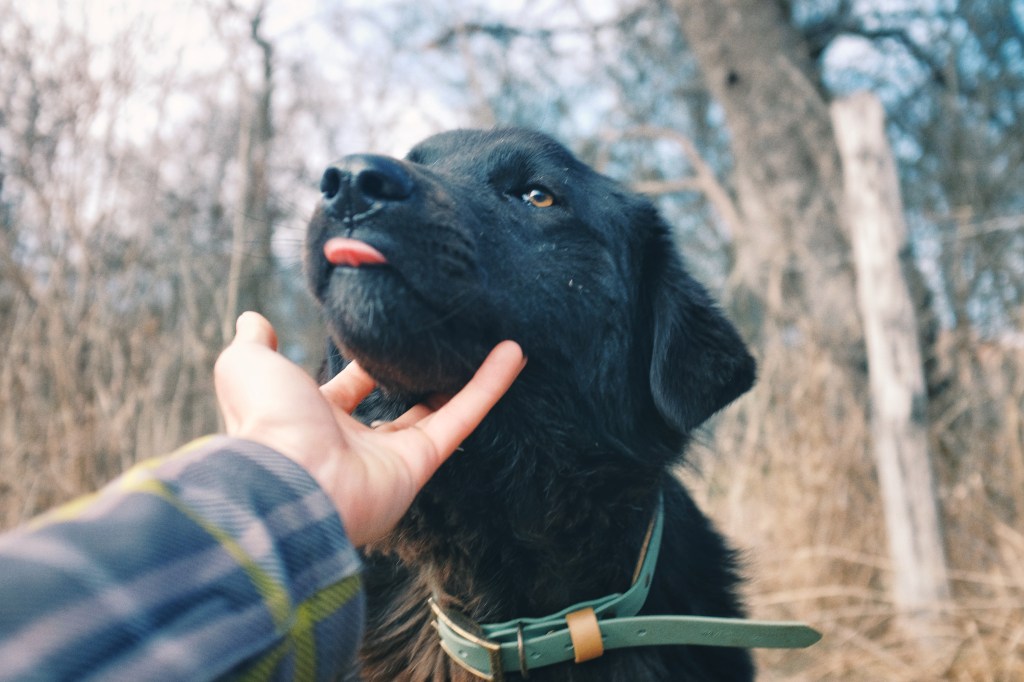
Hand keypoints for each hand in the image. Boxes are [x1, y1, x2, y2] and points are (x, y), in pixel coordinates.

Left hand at [214, 312, 524, 546]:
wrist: (288, 477)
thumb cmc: (265, 422)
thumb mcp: (246, 366)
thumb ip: (253, 342)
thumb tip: (254, 320)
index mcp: (311, 420)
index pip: (344, 390)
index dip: (361, 366)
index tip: (382, 337)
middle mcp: (351, 442)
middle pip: (395, 406)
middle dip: (418, 377)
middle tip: (445, 343)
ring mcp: (388, 457)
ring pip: (437, 411)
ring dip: (468, 378)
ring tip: (498, 345)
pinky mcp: (419, 464)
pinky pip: (460, 419)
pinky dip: (488, 386)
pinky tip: (512, 353)